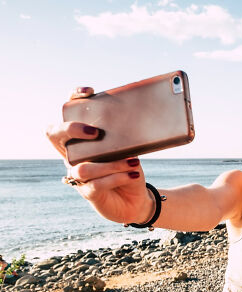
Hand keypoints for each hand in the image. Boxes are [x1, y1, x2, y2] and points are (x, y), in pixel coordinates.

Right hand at [46, 87, 153, 224]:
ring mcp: (78, 175)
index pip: (68, 114)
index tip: (89, 91)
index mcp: (81, 140)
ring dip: (110, 164)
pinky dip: (117, 177)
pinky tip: (133, 174)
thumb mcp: (130, 150)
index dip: (74, 100)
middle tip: (95, 131)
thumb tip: (137, 121)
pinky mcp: (88, 193)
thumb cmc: (129, 169)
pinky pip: (97, 184)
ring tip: (133, 162)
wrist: (136, 199)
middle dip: (72, 129)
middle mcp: (73, 156)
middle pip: (55, 135)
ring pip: (84, 167)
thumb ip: (127, 138)